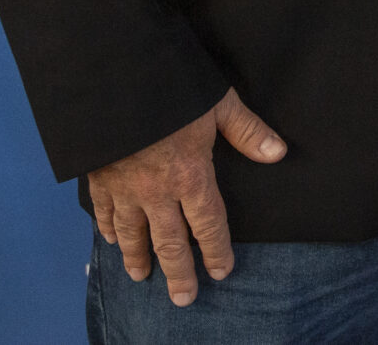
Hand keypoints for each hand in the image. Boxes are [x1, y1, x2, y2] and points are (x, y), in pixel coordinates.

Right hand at [88, 89, 287, 305]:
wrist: (116, 80)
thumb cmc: (172, 87)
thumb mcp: (218, 104)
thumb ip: (248, 132)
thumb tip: (278, 153)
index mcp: (191, 176)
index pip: (208, 224)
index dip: (217, 250)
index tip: (222, 271)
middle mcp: (157, 191)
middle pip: (170, 242)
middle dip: (179, 273)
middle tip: (183, 298)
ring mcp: (125, 188)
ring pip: (132, 233)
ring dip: (138, 258)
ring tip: (141, 278)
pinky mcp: (99, 178)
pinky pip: (103, 211)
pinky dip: (106, 229)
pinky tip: (109, 241)